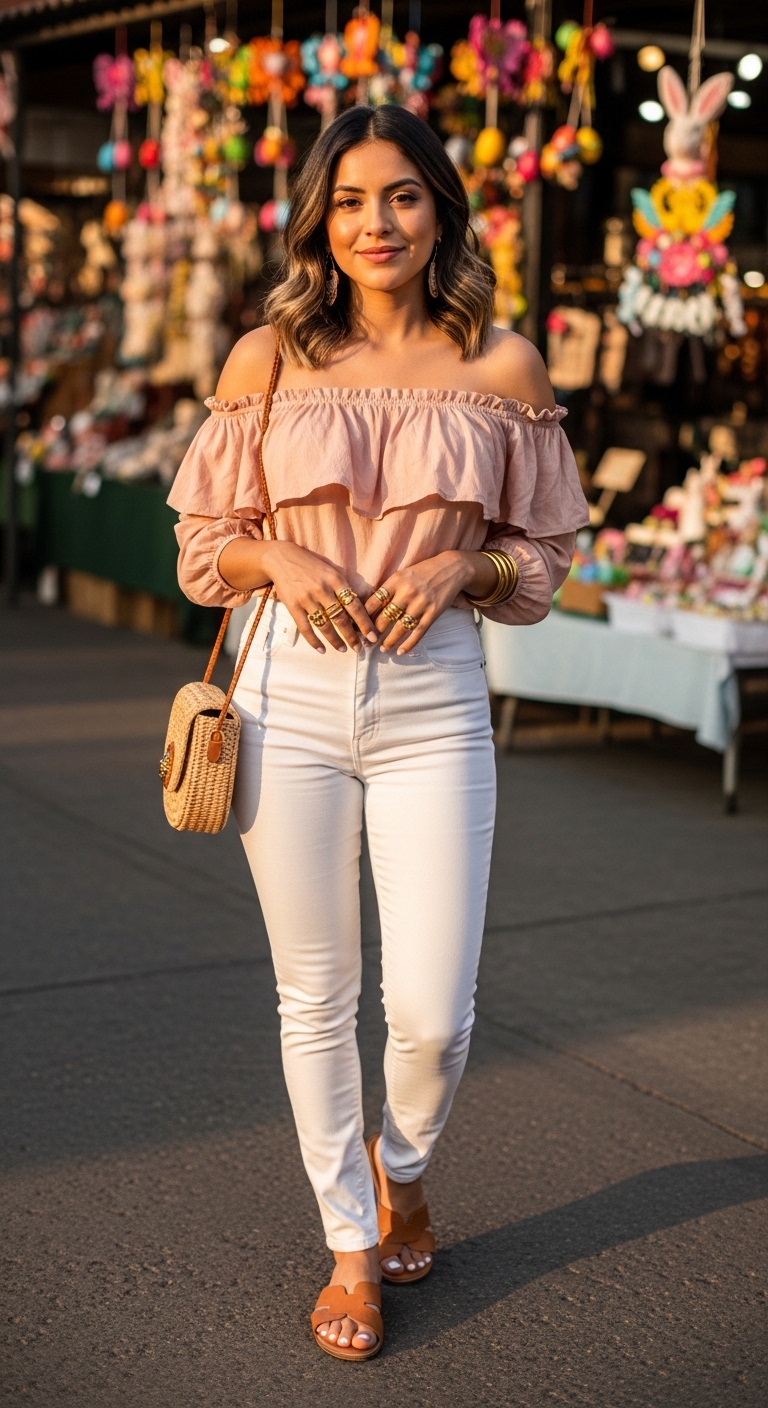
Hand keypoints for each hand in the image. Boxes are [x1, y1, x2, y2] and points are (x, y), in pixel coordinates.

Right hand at [219, 537, 377, 653]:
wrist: (281, 558)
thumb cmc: (310, 565)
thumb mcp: (331, 570)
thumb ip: (343, 587)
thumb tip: (358, 609)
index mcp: (336, 579)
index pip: (354, 606)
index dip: (365, 623)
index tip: (372, 636)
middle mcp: (322, 589)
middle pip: (341, 618)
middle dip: (352, 637)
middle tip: (359, 649)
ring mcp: (307, 598)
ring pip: (325, 626)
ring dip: (335, 641)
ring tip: (343, 649)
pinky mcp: (293, 606)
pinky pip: (305, 628)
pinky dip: (314, 641)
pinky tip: (321, 650)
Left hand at [365, 550, 497, 654]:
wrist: (451, 569)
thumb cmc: (422, 573)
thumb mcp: (402, 575)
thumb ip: (388, 590)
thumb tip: (369, 609)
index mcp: (396, 581)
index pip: (373, 603)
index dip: (363, 617)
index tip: (356, 627)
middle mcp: (407, 593)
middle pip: (384, 618)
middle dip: (373, 633)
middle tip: (366, 642)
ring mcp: (421, 604)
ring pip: (400, 629)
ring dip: (388, 641)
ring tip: (382, 648)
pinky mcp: (433, 613)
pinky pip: (417, 633)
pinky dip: (408, 644)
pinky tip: (400, 651)